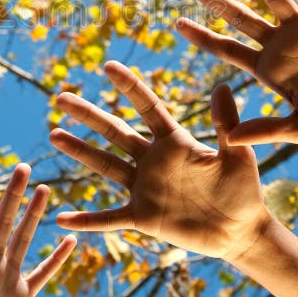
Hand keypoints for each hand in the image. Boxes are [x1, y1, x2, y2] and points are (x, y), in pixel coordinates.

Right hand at [50, 61, 267, 259]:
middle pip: (115, 132)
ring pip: (105, 165)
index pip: (147, 107)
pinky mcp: (143, 216)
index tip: (108, 65)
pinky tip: (61, 217)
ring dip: (80, 151)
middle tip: (61, 97)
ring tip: (53, 134)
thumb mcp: (237, 155)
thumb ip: (226, 124)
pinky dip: (86, 220)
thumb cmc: (244, 190)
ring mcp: (145, 187)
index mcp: (174, 141)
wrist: (241, 231)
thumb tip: (223, 85)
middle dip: (88, 115)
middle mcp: (153, 160)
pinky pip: (109, 218)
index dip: (128, 86)